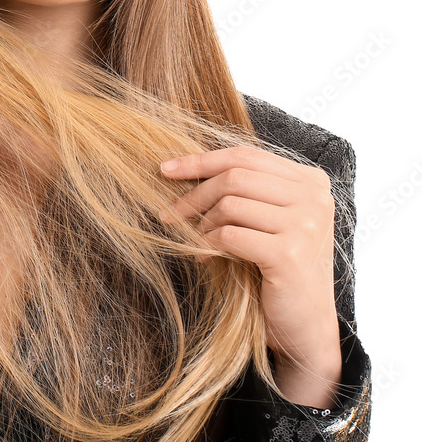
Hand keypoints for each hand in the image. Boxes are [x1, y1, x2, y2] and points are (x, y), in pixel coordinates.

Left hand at [159, 146, 342, 408]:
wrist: (305, 326)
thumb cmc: (278, 268)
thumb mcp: (267, 219)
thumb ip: (244, 188)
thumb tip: (181, 166)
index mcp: (311, 181)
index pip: (245, 156)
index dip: (201, 160)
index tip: (166, 170)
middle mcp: (314, 197)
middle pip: (234, 176)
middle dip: (194, 194)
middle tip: (169, 214)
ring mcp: (305, 224)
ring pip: (230, 203)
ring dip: (202, 224)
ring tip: (196, 241)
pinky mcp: (290, 253)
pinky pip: (230, 234)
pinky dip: (208, 244)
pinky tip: (205, 257)